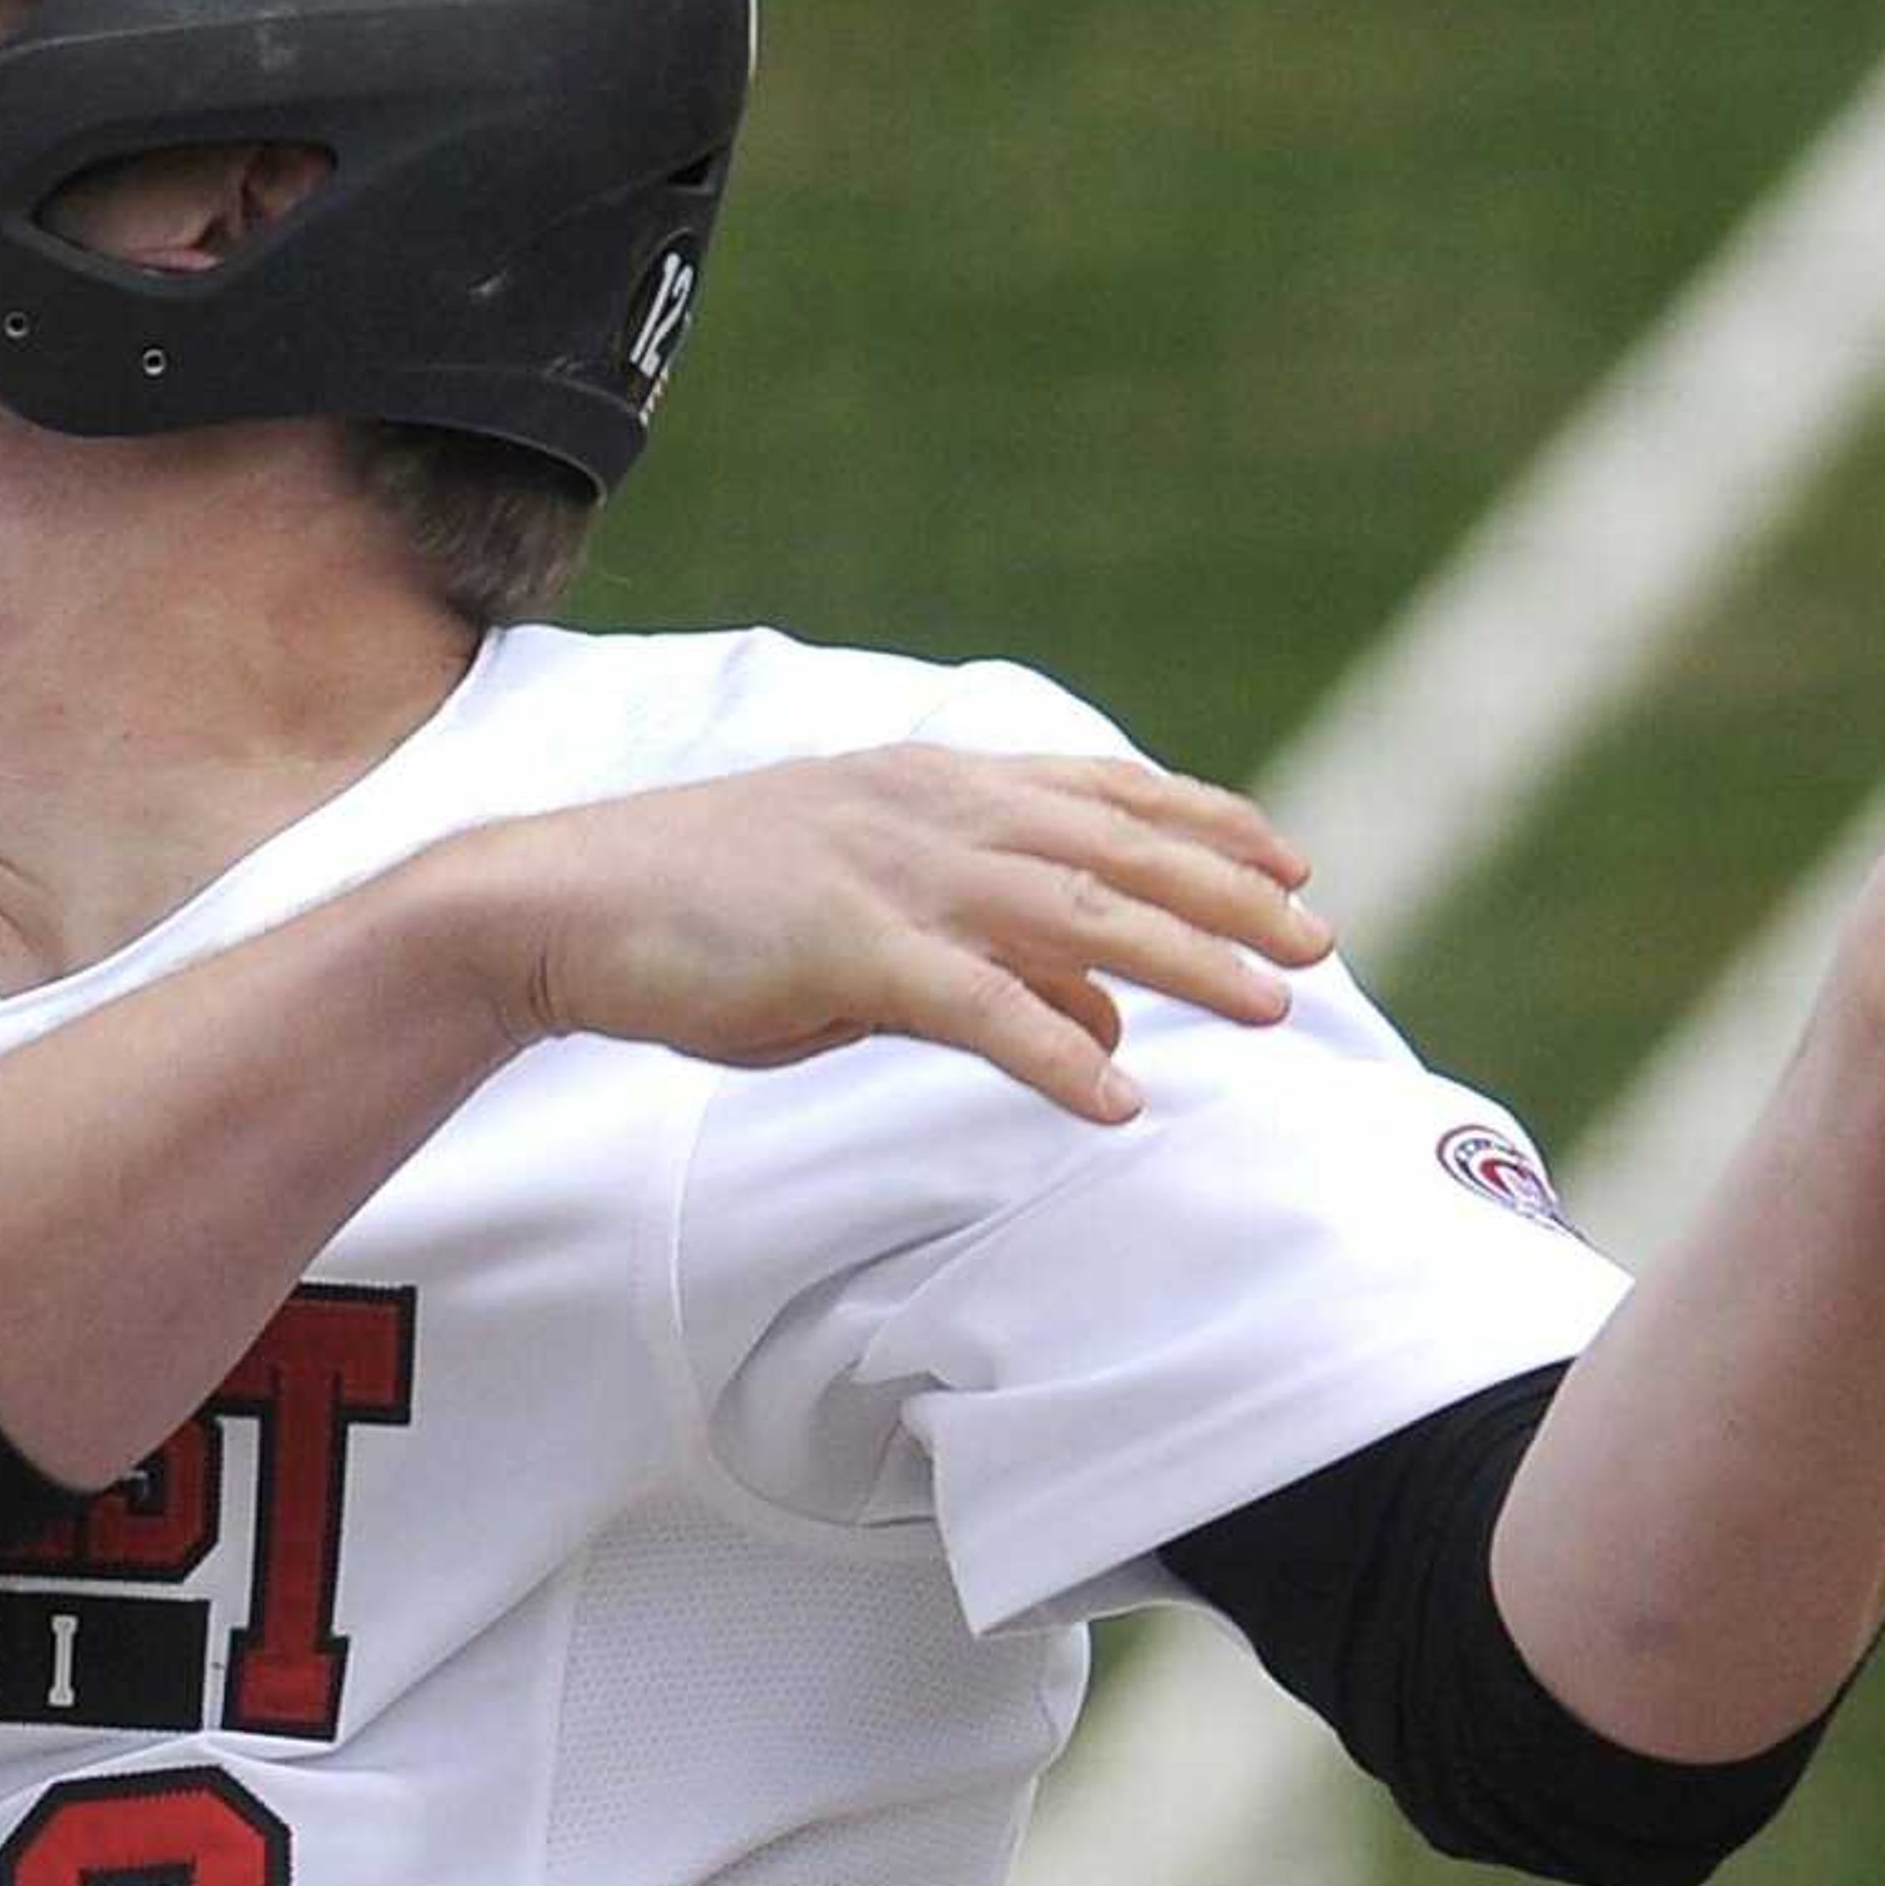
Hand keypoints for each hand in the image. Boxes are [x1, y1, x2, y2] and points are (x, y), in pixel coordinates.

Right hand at [424, 747, 1333, 1121]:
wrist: (564, 904)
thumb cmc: (712, 912)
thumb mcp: (871, 919)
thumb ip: (991, 951)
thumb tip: (1106, 1009)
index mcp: (936, 784)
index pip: (1103, 794)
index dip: (1206, 824)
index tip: (1290, 859)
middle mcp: (933, 811)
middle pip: (1119, 851)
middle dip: (1231, 897)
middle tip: (1320, 944)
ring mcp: (894, 875)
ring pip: (1079, 917)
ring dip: (1187, 964)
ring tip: (1273, 1012)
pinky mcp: (848, 949)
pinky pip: (978, 1008)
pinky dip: (1054, 1053)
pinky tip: (1116, 1101)